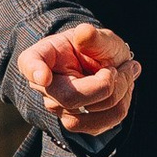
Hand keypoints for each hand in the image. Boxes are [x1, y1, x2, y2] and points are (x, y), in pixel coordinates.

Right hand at [17, 21, 139, 135]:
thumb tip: (84, 32)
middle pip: (71, 98)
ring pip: (90, 116)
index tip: (44, 77)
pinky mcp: (77, 123)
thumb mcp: (99, 37)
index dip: (35, 71)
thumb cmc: (97, 48)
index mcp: (42, 56)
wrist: (106, 64)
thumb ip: (93, 36)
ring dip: (120, 94)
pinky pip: (104, 124)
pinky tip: (123, 89)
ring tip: (125, 73)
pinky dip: (122, 104)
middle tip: (120, 66)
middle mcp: (44, 86)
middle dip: (107, 83)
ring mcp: (58, 109)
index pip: (30, 63)